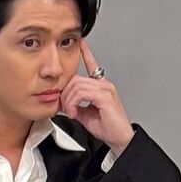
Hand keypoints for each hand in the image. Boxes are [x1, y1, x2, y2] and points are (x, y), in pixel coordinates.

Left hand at [60, 40, 134, 154]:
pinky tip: (75, 112)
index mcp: (100, 86)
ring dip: (68, 101)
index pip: (92, 65)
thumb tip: (61, 102)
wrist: (118, 138)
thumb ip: (74, 104)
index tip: (81, 43)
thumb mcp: (84, 114)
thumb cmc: (106, 127)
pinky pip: (82, 93)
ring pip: (76, 85)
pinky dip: (74, 103)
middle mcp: (104, 84)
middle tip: (65, 109)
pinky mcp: (105, 96)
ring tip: (71, 113)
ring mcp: (105, 89)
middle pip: (75, 79)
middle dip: (65, 94)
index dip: (86, 53)